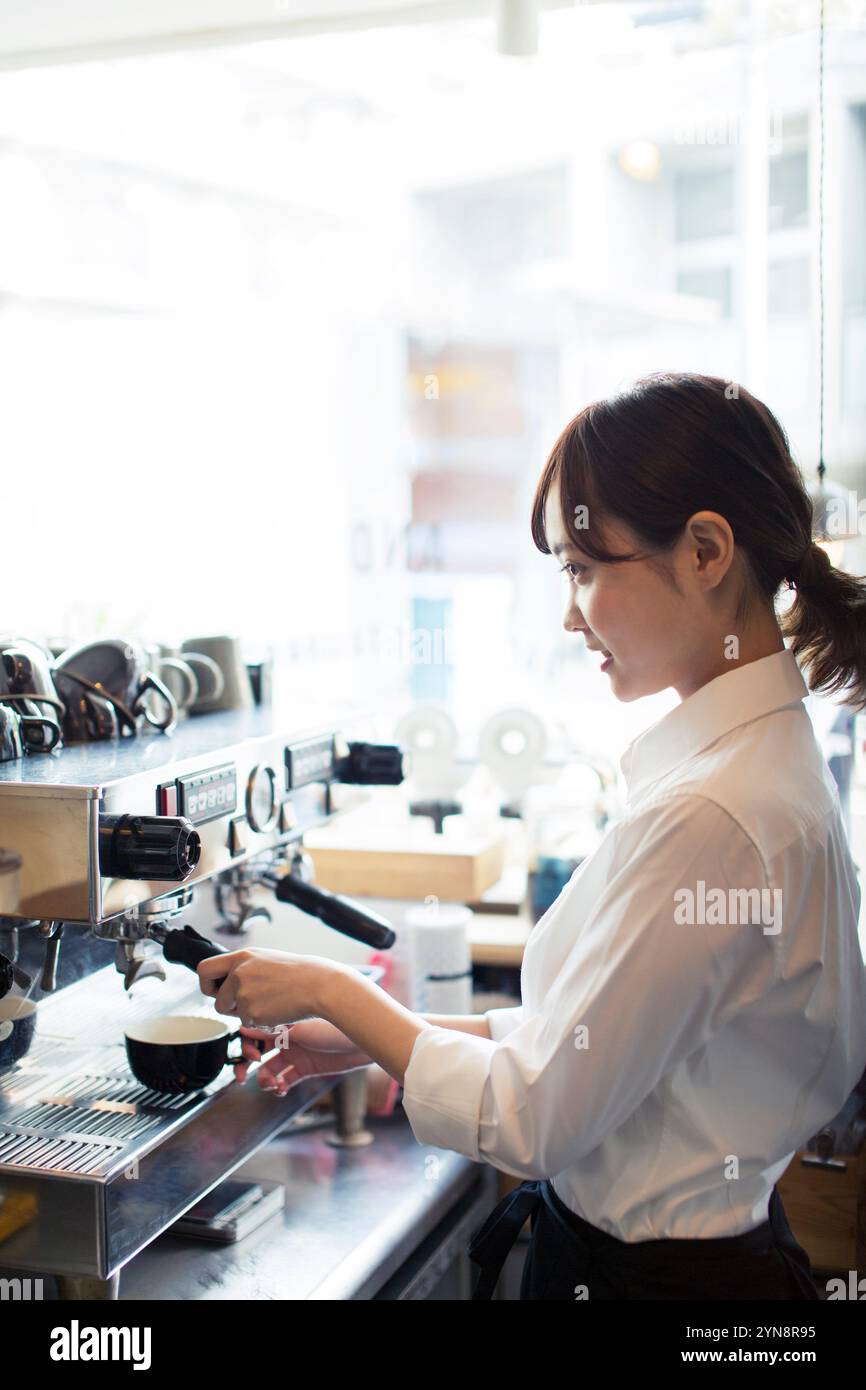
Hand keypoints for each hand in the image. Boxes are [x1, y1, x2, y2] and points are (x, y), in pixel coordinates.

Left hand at [196, 947, 339, 1027]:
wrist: (318, 985)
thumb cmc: (297, 973)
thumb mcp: (265, 960)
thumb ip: (243, 969)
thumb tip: (225, 983)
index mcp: (241, 957)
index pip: (204, 969)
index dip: (207, 983)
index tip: (217, 989)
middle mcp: (238, 974)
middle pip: (217, 1000)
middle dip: (228, 1006)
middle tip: (248, 1002)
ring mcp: (244, 994)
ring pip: (233, 1015)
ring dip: (246, 1013)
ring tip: (270, 1001)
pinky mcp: (252, 1013)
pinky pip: (249, 1024)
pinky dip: (261, 1021)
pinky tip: (277, 1009)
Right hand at [234, 1019, 372, 1092]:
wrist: (361, 1041)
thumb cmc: (333, 1026)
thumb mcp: (299, 1028)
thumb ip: (271, 1031)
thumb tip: (245, 1026)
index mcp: (282, 1020)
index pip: (255, 1031)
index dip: (246, 1044)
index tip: (248, 1054)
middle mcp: (286, 1036)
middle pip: (258, 1051)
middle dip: (246, 1065)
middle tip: (241, 1075)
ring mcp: (296, 1052)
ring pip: (269, 1069)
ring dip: (264, 1079)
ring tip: (269, 1084)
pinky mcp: (306, 1068)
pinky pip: (285, 1079)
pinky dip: (279, 1086)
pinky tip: (280, 1088)